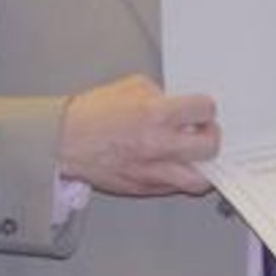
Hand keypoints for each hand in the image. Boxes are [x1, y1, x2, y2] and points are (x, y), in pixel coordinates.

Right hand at [58, 74, 218, 196]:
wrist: (65, 141)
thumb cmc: (91, 115)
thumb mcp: (130, 87)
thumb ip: (160, 95)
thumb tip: (178, 103)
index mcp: (156, 114)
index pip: (205, 111)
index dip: (206, 109)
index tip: (202, 111)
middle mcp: (158, 145)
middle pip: (210, 147)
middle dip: (211, 137)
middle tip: (204, 133)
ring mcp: (152, 171)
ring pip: (198, 180)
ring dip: (203, 168)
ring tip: (197, 158)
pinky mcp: (144, 188)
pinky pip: (174, 188)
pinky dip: (179, 178)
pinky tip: (174, 166)